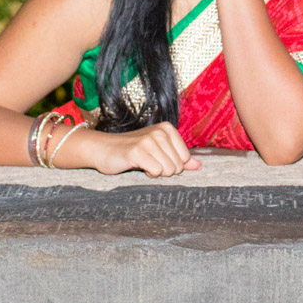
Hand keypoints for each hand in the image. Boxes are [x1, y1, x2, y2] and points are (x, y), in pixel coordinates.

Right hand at [60, 123, 200, 176]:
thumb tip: (199, 166)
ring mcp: (149, 140)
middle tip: (148, 162)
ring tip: (142, 163)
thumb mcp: (159, 152)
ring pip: (168, 170)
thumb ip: (180, 158)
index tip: (156, 158)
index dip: (172, 165)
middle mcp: (160, 132)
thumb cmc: (133, 152)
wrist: (103, 149)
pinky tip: (137, 165)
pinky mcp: (137, 151)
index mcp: (167, 129)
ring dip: (155, 172)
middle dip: (164, 170)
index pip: (185, 159)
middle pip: (178, 166)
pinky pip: (156, 172)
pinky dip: (147, 174)